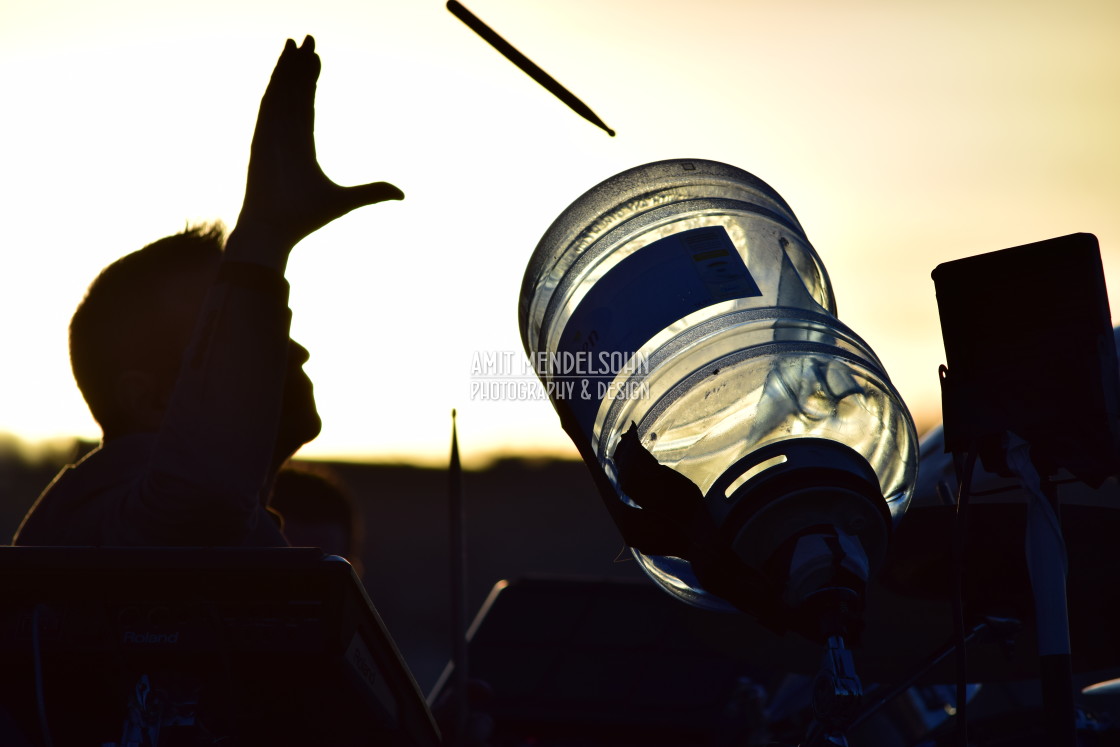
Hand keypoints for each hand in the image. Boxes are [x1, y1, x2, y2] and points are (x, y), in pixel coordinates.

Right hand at [237, 36, 402, 250]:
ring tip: (296, 42)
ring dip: (288, 67)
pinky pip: (271, 104)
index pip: (307, 105)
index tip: (317, 59)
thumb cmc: (304, 219)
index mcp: (301, 145)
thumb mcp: (347, 200)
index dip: (311, 81)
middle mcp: (285, 136)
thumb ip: (373, 191)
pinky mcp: (262, 138)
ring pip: (282, 92)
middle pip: (294, 92)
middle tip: (308, 38)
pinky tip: (284, 64)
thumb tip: (403, 194)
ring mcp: (271, 135)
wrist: (274, 231)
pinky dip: (278, 83)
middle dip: (300, 65)